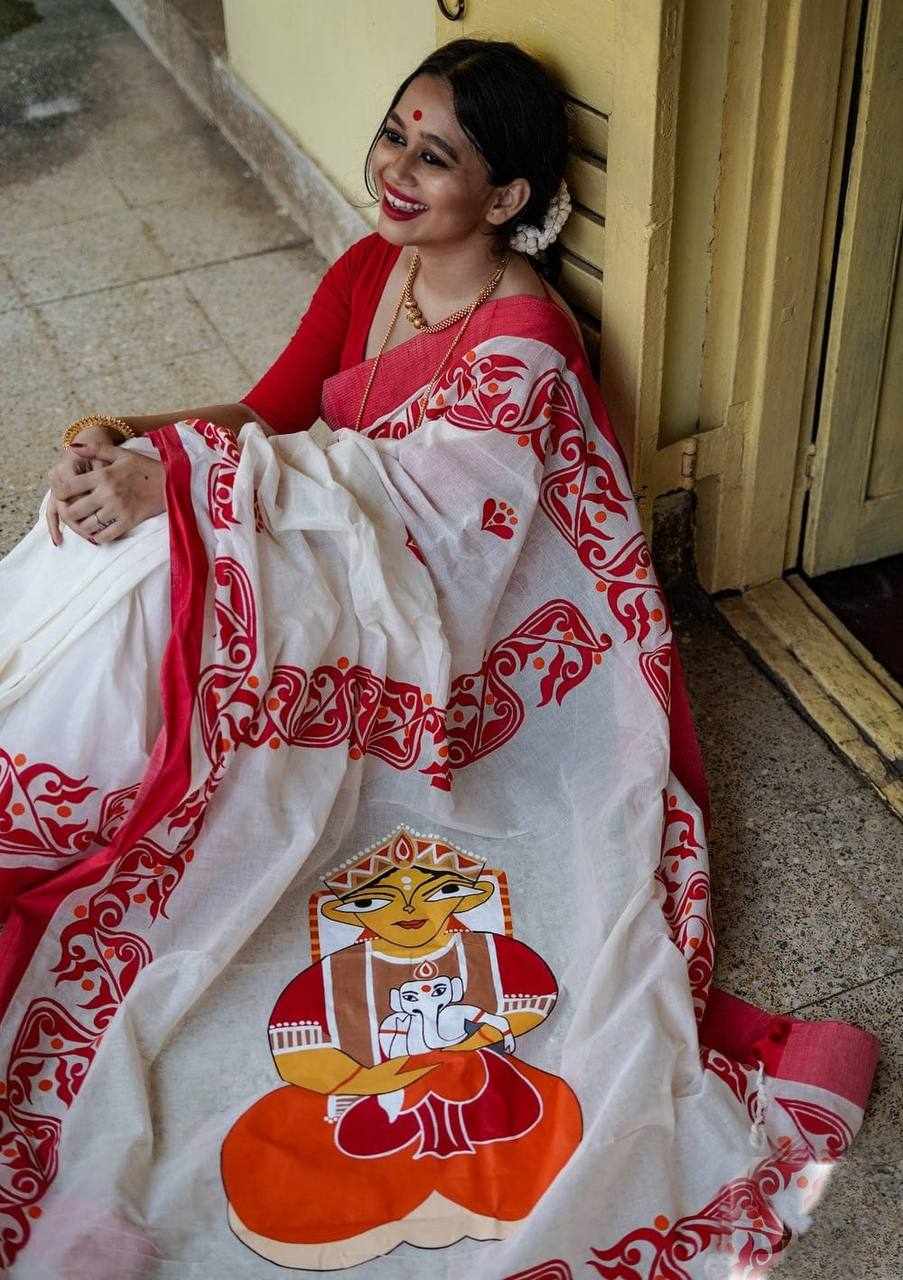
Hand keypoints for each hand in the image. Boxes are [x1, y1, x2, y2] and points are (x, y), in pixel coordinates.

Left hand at [49, 439, 165, 544]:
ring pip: (88, 525)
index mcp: (103, 475)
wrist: (174, 483)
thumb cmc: (146, 468)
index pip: (69, 487)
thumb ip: (96, 449)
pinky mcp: (129, 522)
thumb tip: (73, 447)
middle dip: (69, 513)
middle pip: (74, 510)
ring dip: (82, 526)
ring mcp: (118, 509)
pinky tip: (97, 533)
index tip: (62, 495)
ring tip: (84, 522)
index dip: (59, 492)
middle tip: (71, 512)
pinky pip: (105, 536)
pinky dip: (97, 537)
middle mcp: (108, 493)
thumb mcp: (122, 454)